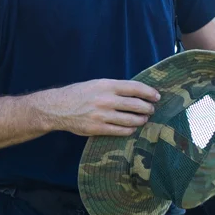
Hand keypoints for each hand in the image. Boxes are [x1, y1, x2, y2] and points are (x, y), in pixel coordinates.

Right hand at [41, 78, 162, 136]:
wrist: (57, 108)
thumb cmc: (78, 94)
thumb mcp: (95, 84)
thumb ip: (114, 87)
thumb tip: (135, 92)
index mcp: (106, 85)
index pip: (135, 88)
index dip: (149, 92)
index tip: (156, 96)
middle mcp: (106, 99)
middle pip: (136, 105)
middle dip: (148, 108)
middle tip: (151, 109)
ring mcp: (102, 115)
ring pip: (131, 120)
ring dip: (141, 120)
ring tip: (143, 119)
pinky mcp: (98, 128)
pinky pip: (121, 131)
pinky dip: (130, 130)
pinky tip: (132, 128)